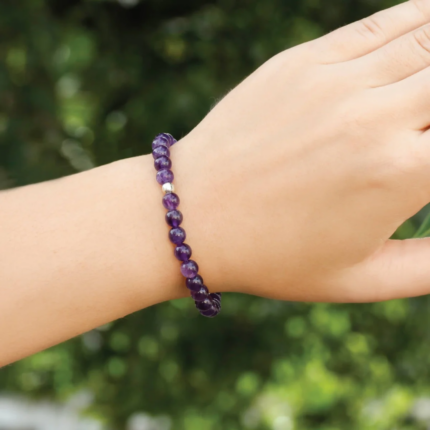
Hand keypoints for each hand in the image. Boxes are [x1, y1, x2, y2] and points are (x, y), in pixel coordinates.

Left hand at [173, 0, 429, 302]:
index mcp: (401, 175)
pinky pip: (382, 26)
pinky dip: (420, 21)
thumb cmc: (272, 257)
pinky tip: (426, 37)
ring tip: (428, 88)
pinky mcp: (302, 62)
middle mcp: (376, 117)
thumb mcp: (360, 280)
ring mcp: (336, 81)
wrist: (192, 217)